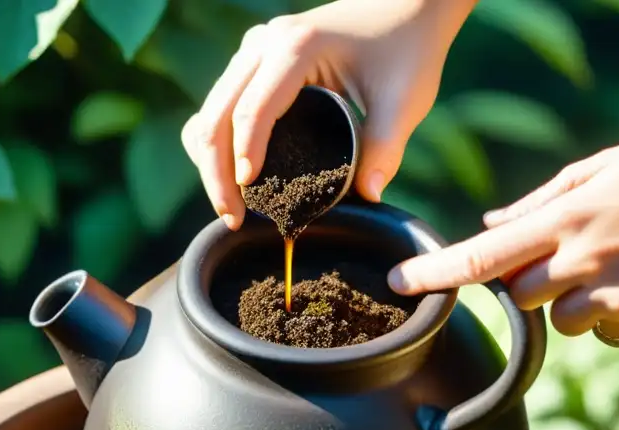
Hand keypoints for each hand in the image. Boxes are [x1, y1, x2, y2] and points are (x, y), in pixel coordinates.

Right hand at [181, 0, 476, 228]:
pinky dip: (218, 143)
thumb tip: (369, 197)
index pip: (252, 110)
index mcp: (296, 47)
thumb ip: (386, 148)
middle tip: (233, 219)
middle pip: (217, 114)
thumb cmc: (407, 48)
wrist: (406, 7)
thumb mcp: (405, 100)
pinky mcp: (253, 61)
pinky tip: (233, 177)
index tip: (247, 204)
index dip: (244, 158)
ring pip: (211, 111)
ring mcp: (253, 49)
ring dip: (211, 161)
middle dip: (218, 173)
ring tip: (232, 207)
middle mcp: (264, 42)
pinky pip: (220, 105)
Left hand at [388, 133, 618, 346]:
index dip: (434, 274)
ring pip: (568, 322)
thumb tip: (491, 223)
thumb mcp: (612, 165)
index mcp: (569, 221)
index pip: (481, 258)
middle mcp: (586, 267)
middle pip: (520, 298)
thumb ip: (543, 200)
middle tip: (576, 251)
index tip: (399, 283)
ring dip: (582, 300)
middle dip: (533, 282)